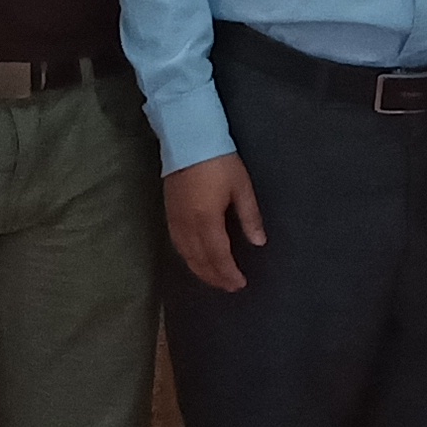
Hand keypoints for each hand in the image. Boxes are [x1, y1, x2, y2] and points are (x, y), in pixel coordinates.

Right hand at [163, 152, 266, 294]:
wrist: (187, 139)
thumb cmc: (219, 161)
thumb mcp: (241, 187)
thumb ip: (249, 217)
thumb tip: (259, 243)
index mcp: (207, 220)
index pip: (218, 256)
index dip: (228, 273)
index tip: (240, 284)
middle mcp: (188, 225)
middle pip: (200, 260)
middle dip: (215, 277)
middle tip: (229, 287)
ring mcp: (175, 220)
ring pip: (186, 255)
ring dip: (200, 271)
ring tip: (215, 279)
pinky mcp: (168, 213)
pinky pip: (177, 245)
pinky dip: (188, 258)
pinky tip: (195, 260)